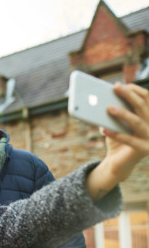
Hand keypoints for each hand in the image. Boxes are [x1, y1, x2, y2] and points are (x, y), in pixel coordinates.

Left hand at [87, 82, 148, 199]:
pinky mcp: (143, 150)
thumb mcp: (115, 123)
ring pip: (137, 122)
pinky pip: (129, 140)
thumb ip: (114, 111)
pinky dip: (116, 134)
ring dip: (123, 113)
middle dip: (129, 95)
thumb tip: (103, 97)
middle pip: (143, 107)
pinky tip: (103, 129)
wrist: (117, 163)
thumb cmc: (116, 139)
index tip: (121, 84)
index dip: (136, 90)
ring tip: (108, 108)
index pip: (147, 99)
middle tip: (116, 87)